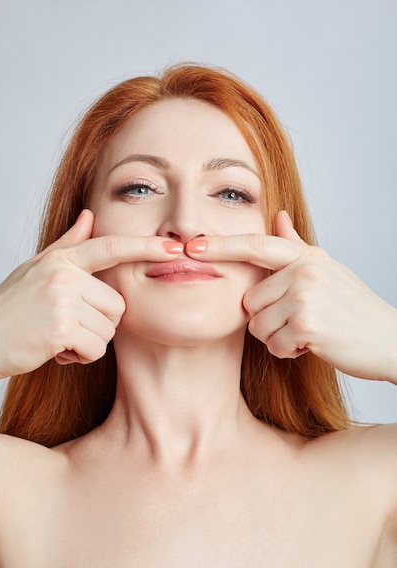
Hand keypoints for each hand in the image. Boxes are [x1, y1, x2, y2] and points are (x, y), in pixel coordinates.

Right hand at [0, 210, 182, 381]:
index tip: (174, 247)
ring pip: (108, 330)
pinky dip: (80, 357)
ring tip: (58, 337)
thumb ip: (68, 245)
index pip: (111, 247)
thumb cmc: (11, 308)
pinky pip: (96, 349)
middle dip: (99, 324)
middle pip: (117, 305)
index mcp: (61, 260)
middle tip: (68, 327)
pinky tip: (56, 351)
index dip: (145, 247)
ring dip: (88, 342)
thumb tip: (90, 216)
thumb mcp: (37, 269)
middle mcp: (64, 274)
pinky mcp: (61, 328)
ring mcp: (62, 300)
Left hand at [186, 211, 396, 382]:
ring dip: (277, 338)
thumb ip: (296, 246)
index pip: (255, 245)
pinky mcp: (308, 324)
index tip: (191, 245)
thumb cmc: (353, 308)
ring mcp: (306, 296)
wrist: (389, 340)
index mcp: (306, 256)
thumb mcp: (326, 270)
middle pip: (250, 300)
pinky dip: (288, 352)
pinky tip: (312, 345)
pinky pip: (273, 345)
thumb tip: (278, 215)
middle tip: (299, 321)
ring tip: (307, 332)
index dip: (220, 246)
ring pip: (258, 326)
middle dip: (267, 319)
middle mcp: (304, 270)